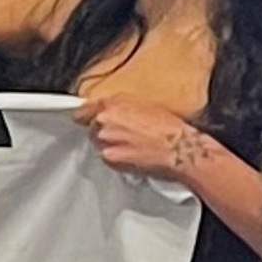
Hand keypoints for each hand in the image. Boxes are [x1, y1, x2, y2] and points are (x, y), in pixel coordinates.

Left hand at [77, 97, 207, 185]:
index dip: (85, 116)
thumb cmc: (168, 126)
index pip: (82, 110)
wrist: (179, 148)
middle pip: (91, 127)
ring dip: (109, 145)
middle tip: (123, 135)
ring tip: (131, 145)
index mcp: (112, 103)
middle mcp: (104, 120)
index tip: (85, 120)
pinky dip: (116, 157)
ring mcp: (105, 140)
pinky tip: (132, 155)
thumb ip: (120, 107)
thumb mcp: (143, 104)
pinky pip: (106, 157)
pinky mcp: (110, 157)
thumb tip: (108, 111)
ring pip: (98, 143)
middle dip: (102, 131)